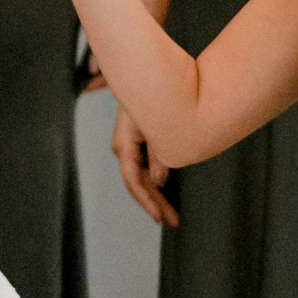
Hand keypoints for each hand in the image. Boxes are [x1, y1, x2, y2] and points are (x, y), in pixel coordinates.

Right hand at [113, 107, 178, 227]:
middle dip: (155, 203)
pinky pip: (145, 169)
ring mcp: (130, 147)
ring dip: (157, 196)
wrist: (148, 76)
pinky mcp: (139, 144)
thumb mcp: (158, 129)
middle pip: (138, 184)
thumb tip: (158, 181)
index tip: (158, 216)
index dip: (146, 200)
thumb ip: (158, 156)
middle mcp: (124, 148)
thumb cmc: (153, 98)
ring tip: (172, 215)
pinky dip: (157, 183)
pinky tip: (166, 196)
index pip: (132, 180)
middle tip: (172, 220)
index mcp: (124, 144)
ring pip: (142, 179)